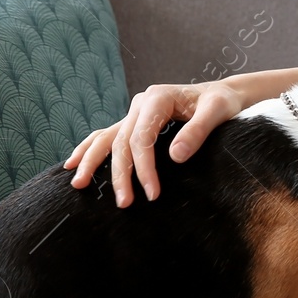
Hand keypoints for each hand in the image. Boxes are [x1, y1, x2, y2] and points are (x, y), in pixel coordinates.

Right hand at [62, 80, 246, 206]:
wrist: (224, 94)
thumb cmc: (223, 102)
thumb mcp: (218, 111)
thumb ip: (198, 131)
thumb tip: (175, 157)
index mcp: (158, 98)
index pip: (142, 138)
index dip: (143, 167)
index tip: (152, 193)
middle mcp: (141, 104)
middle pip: (121, 141)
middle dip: (120, 174)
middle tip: (124, 203)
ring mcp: (135, 113)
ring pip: (107, 138)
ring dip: (92, 162)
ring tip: (78, 185)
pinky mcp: (135, 122)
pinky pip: (107, 136)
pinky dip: (90, 149)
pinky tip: (73, 164)